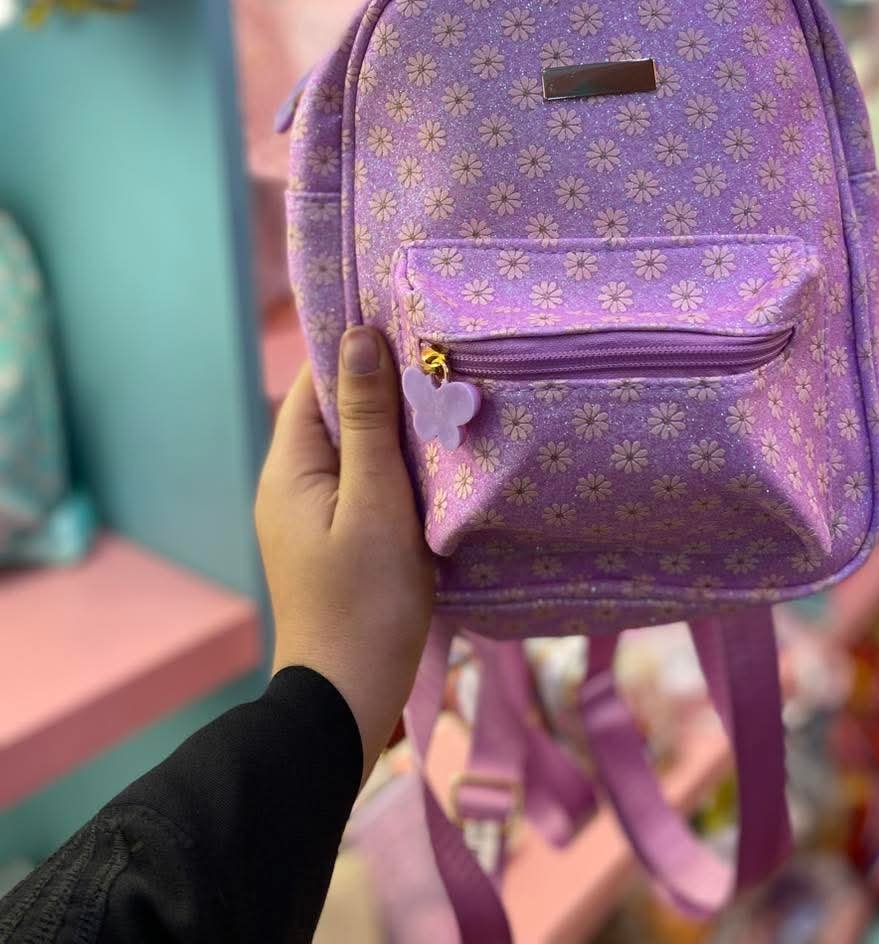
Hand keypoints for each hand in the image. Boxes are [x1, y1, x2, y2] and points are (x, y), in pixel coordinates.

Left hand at [256, 328, 433, 779]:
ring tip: (447, 402)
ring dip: (394, 429)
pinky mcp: (335, 540)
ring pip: (354, 450)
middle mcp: (289, 485)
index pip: (315, 384)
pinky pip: (363, 483)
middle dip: (383, 387)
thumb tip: (359, 338)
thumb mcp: (376, 502)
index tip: (406, 323)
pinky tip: (435, 463)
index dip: (355, 350)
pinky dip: (395, 467)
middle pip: (336, 413)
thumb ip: (369, 420)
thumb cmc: (366, 599)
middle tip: (441, 361)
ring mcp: (310, 515)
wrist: (349, 698)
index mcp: (288, 468)